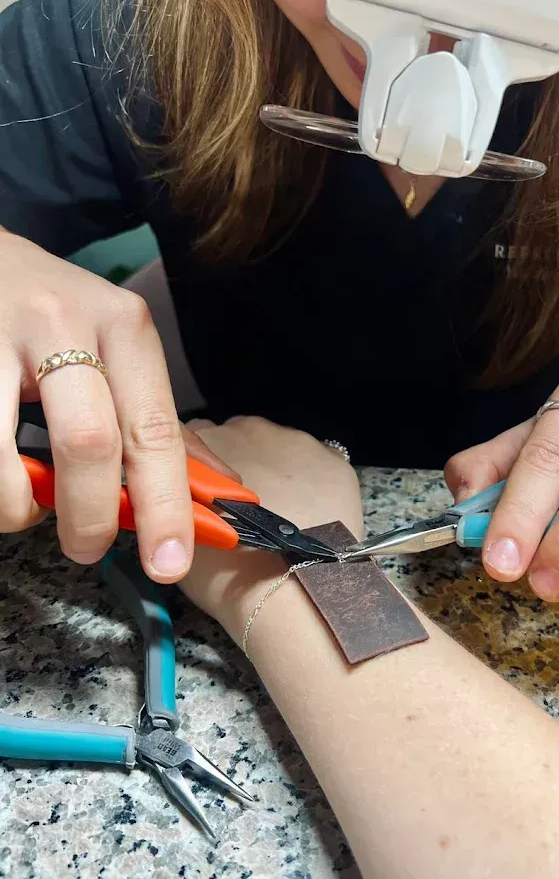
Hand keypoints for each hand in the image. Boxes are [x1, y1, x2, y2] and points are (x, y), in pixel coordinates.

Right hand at [0, 230, 213, 581]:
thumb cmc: (60, 316)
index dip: (166, 504)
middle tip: (88, 546)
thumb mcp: (118, 348)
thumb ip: (157, 421)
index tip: (169, 563)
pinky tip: (1, 475)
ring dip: (19, 506)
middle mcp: (65, 324)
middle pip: (89, 443)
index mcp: (124, 328)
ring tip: (27, 506)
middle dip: (92, 515)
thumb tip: (216, 493)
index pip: (154, 428)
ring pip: (8, 456)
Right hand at [180, 417, 362, 626]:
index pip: (201, 437)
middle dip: (245, 462)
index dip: (208, 466)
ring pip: (286, 449)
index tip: (212, 490)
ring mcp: (297, 441)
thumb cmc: (225, 569)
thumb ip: (184, 499)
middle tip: (246, 507)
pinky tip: (311, 511)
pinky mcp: (332, 459)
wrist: (284, 586)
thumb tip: (191, 498)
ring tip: (281, 513)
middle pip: (245, 438)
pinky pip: (322, 463)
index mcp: (208, 439)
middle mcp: (252, 430)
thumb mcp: (182, 527)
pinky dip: (316, 481)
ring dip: (280, 471)